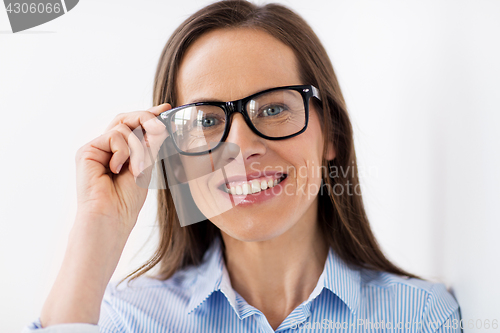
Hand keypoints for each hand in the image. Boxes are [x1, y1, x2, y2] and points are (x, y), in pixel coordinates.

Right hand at [74, 103, 170, 234]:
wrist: (112, 217)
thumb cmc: (126, 200)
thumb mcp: (145, 166)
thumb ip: (149, 145)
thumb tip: (160, 124)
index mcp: (119, 152)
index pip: (134, 126)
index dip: (149, 115)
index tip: (166, 108)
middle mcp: (106, 147)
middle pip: (126, 119)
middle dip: (146, 119)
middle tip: (160, 126)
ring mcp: (96, 148)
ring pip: (124, 127)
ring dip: (137, 148)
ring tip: (137, 169)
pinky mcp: (87, 150)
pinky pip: (114, 135)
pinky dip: (123, 151)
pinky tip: (117, 169)